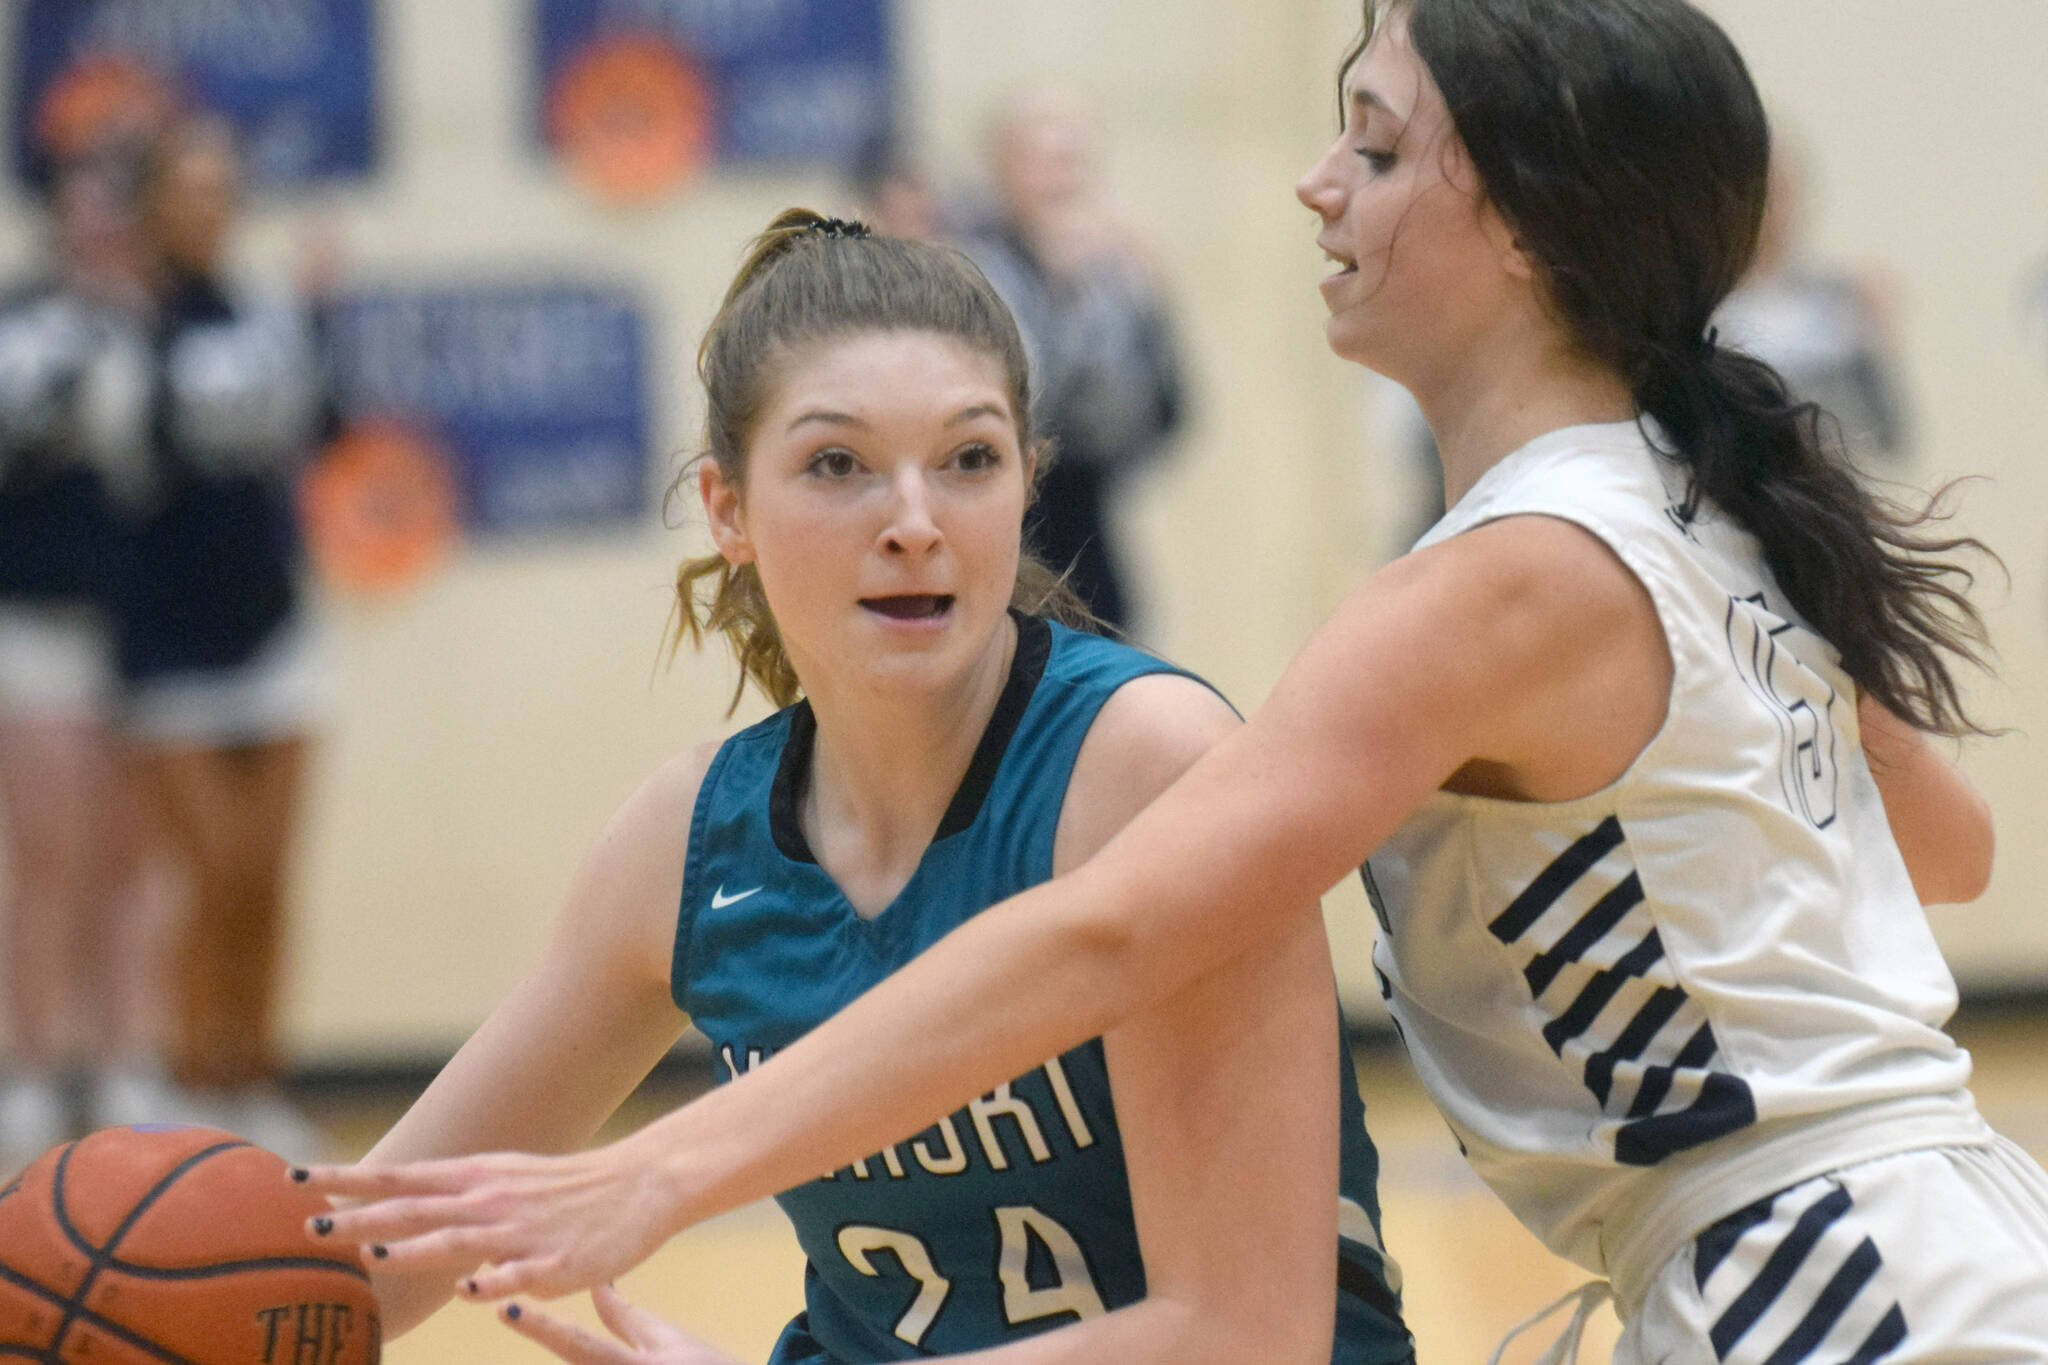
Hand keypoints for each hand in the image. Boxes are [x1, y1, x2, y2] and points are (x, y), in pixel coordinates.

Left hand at [295, 1139, 681, 1300]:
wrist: (641, 1184)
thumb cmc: (567, 1188)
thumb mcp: (504, 1179)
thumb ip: (452, 1200)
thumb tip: (399, 1220)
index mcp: (475, 1178)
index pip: (397, 1177)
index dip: (345, 1178)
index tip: (293, 1178)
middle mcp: (489, 1200)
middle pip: (413, 1209)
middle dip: (359, 1217)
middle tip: (307, 1224)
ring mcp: (520, 1232)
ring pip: (457, 1240)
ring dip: (412, 1248)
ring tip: (369, 1255)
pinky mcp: (555, 1263)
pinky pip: (517, 1276)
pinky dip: (491, 1283)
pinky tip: (469, 1292)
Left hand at [501, 1286, 742, 1364]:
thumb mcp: (668, 1340)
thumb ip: (624, 1318)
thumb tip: (595, 1284)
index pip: (578, 1344)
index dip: (541, 1327)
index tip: (505, 1309)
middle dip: (550, 1342)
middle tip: (517, 1319)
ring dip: (579, 1362)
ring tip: (540, 1328)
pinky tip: (600, 1360)